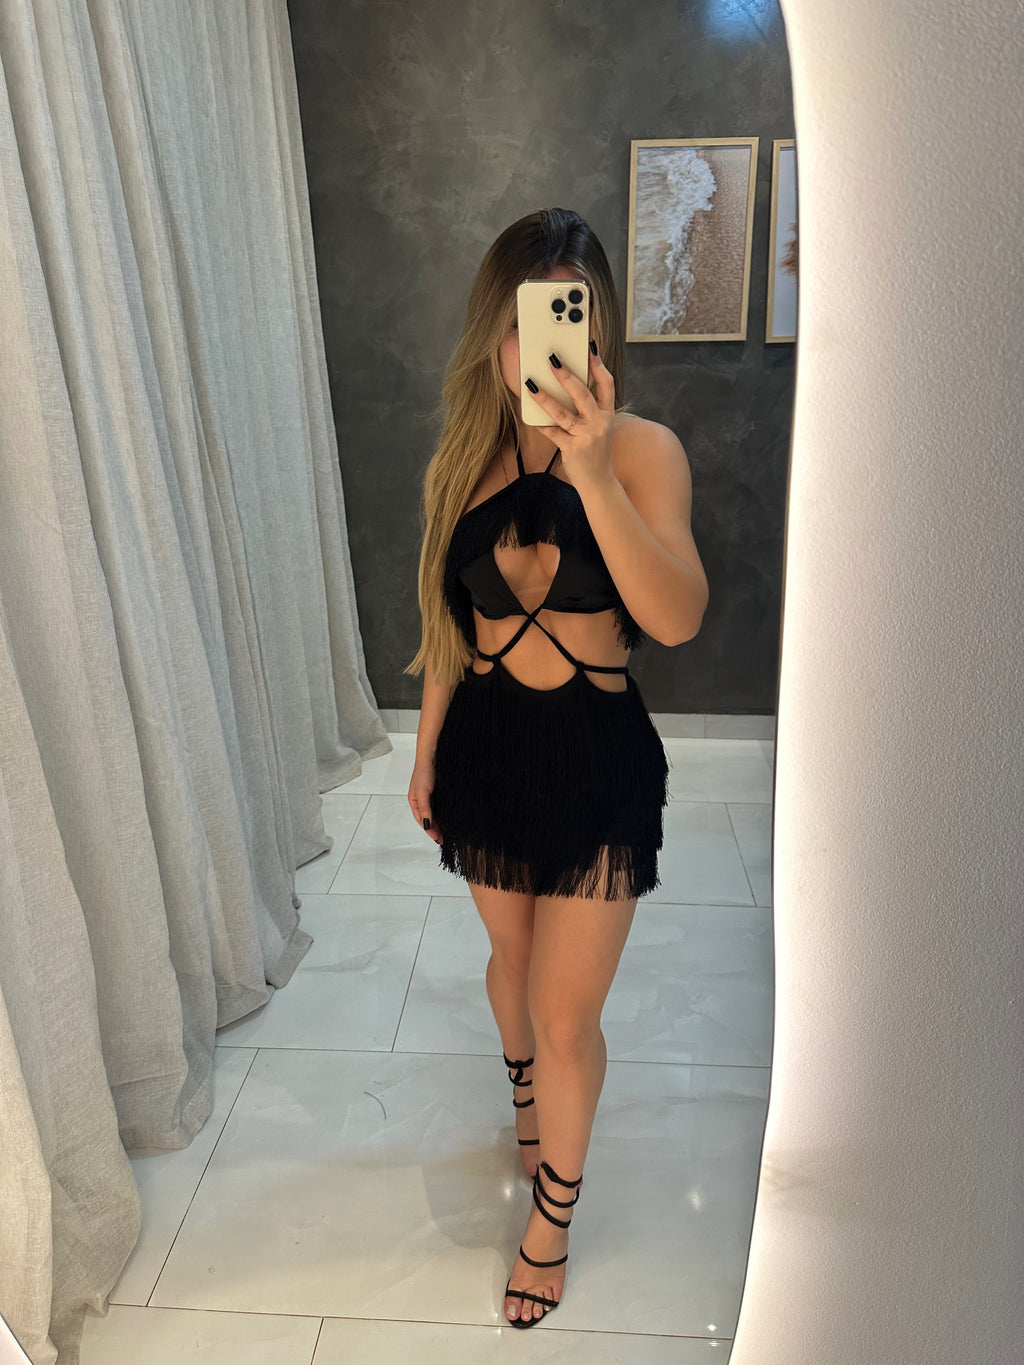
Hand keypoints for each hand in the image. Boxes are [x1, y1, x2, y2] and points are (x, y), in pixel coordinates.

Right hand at [408, 761, 442, 843]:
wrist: (433, 754)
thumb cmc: (424, 771)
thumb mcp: (422, 792)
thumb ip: (424, 809)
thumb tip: (427, 824)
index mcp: (415, 802)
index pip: (422, 821)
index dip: (430, 831)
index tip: (438, 839)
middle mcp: (423, 800)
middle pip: (429, 819)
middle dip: (436, 830)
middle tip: (445, 840)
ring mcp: (432, 797)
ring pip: (436, 814)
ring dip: (441, 824)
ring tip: (449, 833)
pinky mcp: (441, 793)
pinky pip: (442, 807)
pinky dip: (445, 814)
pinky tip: (451, 819)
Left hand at [525, 345, 615, 488]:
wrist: (598, 483)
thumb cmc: (595, 452)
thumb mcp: (598, 428)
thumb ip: (587, 410)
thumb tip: (565, 386)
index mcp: (607, 415)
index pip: (606, 385)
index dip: (599, 365)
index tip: (590, 348)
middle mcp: (599, 423)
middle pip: (583, 394)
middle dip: (567, 375)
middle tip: (553, 360)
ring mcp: (585, 437)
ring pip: (562, 413)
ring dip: (544, 397)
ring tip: (530, 384)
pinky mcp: (572, 449)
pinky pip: (552, 432)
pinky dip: (540, 424)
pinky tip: (530, 414)